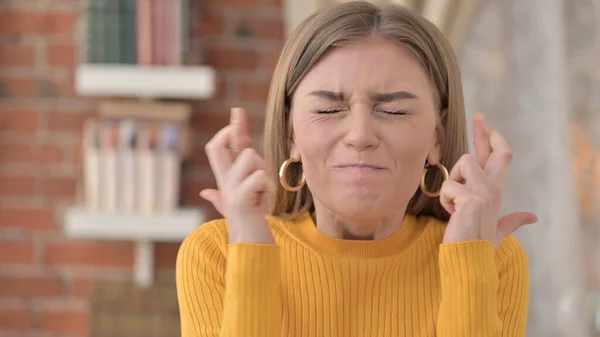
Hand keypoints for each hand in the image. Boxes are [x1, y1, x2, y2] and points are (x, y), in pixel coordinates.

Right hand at [200, 107, 275, 243]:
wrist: (250, 243)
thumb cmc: (249, 220)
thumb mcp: (241, 198)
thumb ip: (225, 192)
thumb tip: (207, 192)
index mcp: (224, 179)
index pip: (220, 146)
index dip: (230, 128)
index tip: (238, 112)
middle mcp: (223, 181)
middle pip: (218, 145)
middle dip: (233, 131)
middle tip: (242, 127)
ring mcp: (229, 189)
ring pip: (250, 157)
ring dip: (263, 171)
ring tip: (263, 190)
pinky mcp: (238, 199)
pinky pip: (259, 177)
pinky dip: (268, 187)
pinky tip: (264, 200)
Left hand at [440, 113, 537, 246]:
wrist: (470, 260)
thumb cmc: (480, 244)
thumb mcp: (498, 230)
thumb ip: (513, 220)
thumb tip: (533, 217)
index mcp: (496, 192)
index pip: (500, 159)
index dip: (493, 142)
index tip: (488, 127)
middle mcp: (493, 189)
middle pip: (494, 152)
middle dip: (484, 132)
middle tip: (478, 115)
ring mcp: (484, 192)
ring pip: (463, 162)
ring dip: (453, 181)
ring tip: (454, 204)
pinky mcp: (471, 199)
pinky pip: (450, 186)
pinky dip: (446, 200)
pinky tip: (452, 214)